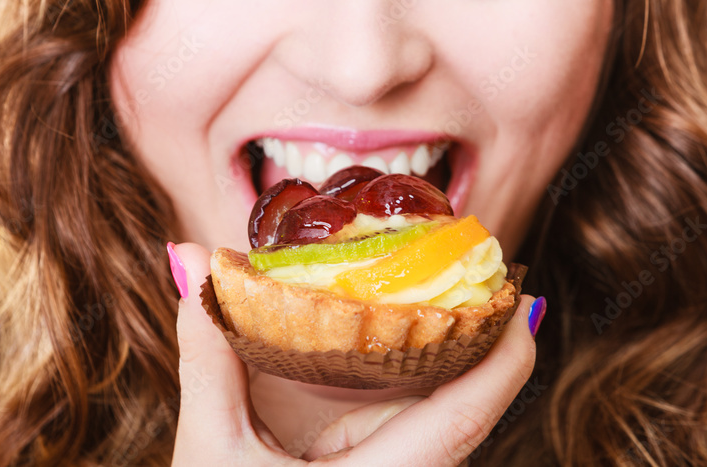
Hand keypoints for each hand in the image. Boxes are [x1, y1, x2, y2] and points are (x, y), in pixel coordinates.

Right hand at [168, 242, 537, 465]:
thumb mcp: (211, 452)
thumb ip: (207, 358)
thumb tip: (189, 260)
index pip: (472, 411)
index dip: (507, 351)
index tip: (517, 293)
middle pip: (467, 398)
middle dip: (476, 328)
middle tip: (468, 259)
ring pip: (444, 409)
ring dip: (448, 348)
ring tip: (440, 279)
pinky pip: (416, 421)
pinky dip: (413, 373)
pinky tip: (400, 334)